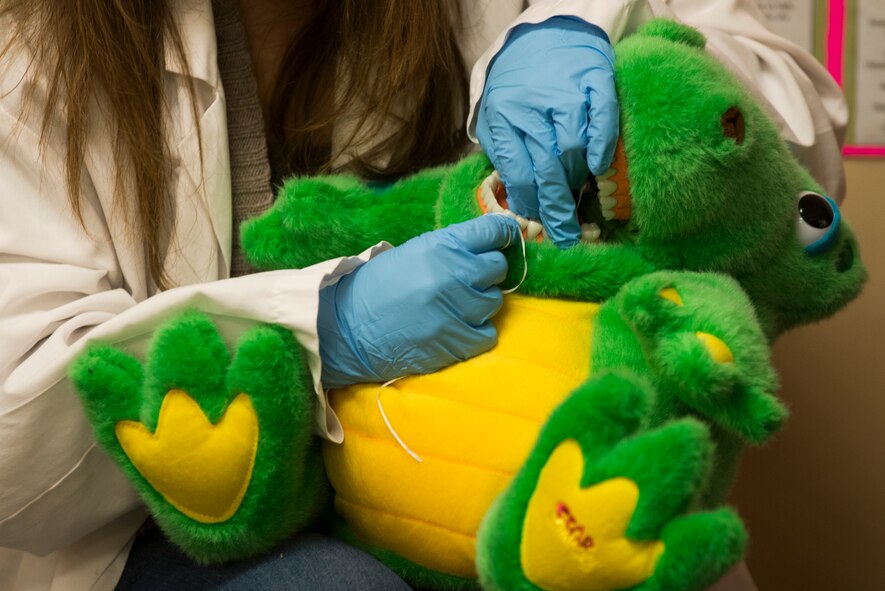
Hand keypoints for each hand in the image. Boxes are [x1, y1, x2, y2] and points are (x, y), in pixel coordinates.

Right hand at [318, 214, 520, 387]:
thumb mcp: (413, 252)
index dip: (503, 234)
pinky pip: (488, 333)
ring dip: (479, 303)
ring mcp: (458, 309)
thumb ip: (452, 245)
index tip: (502, 240)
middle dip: (486, 272)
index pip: (494, 230)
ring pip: (495, 301)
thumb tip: (491, 240)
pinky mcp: (456, 341)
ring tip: (453, 305)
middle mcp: (454, 274)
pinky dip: (476, 331)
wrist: (349, 328)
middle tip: (465, 279)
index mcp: (441, 246)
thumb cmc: (380, 286)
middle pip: (498, 267)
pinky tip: (456, 327)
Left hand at [476, 16, 618, 247]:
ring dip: (576, 178)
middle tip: (565, 235)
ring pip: (573, 148)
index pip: (518, 173)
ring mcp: (565, 92)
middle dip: (556, 208)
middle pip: (546, 168)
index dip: (531, 205)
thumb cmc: (517, 89)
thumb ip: (508, 158)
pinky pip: (602, 118)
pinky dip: (602, 146)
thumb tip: (524, 205)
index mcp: (503, 119)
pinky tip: (598, 167)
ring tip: (578, 191)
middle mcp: (532, 107)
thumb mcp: (497, 121)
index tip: (540, 226)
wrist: (541, 37)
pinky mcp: (594, 80)